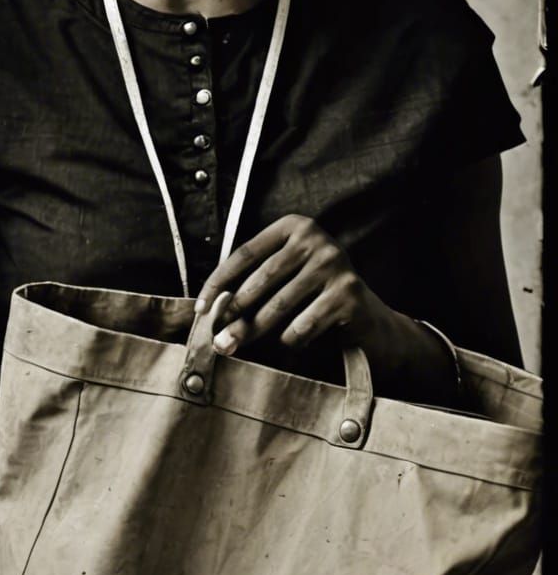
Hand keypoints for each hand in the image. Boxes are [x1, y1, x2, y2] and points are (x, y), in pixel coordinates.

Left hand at [195, 214, 397, 358]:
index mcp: (294, 227)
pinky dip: (289, 340)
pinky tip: (286, 347)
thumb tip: (210, 308)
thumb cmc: (316, 299)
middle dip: (233, 312)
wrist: (373, 323)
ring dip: (252, 330)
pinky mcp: (349, 294)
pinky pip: (303, 324)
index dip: (219, 282)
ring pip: (279, 304)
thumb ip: (254, 281)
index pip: (244, 254)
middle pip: (260, 279)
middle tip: (215, 337)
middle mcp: (316, 239)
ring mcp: (335, 264)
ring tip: (232, 347)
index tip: (200, 308)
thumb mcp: (287, 277)